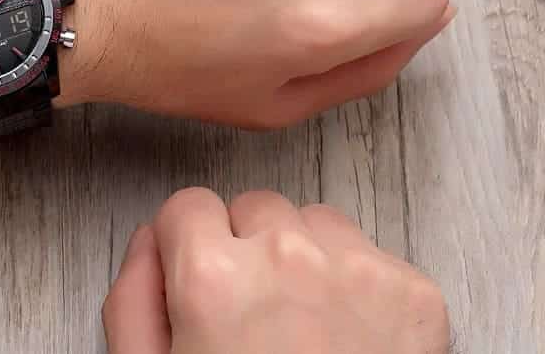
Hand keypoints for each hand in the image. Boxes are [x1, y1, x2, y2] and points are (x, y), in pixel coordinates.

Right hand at [103, 188, 449, 353]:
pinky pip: (370, 255)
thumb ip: (133, 298)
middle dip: (247, 247)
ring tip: (303, 325)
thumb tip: (149, 241)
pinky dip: (357, 286)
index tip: (202, 278)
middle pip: (254, 207)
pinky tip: (345, 338)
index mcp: (212, 279)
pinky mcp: (412, 293)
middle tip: (254, 314)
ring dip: (304, 257)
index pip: (189, 206)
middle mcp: (286, 258)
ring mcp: (357, 271)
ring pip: (315, 221)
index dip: (189, 246)